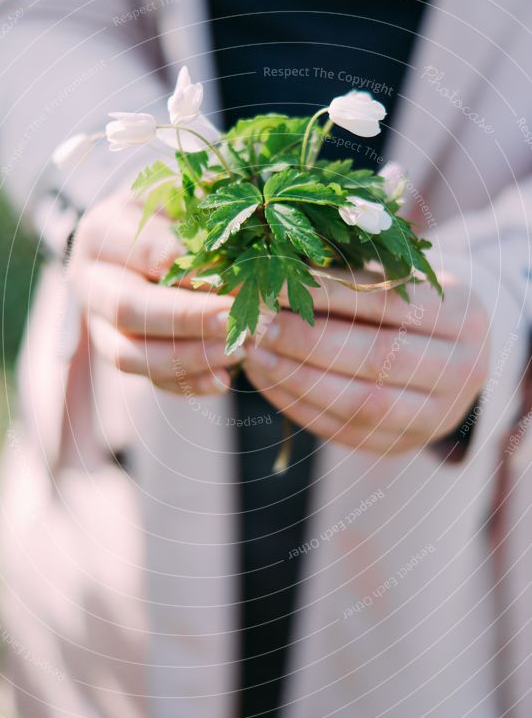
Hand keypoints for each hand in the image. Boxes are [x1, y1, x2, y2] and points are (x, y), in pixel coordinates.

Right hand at [69, 191, 241, 394]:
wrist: (148, 237)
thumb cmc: (176, 211)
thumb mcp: (187, 196)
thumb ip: (208, 211)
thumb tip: (252, 228)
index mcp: (103, 231)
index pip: (150, 254)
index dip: (200, 269)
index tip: (249, 278)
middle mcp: (90, 280)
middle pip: (129, 308)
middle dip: (190, 319)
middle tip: (242, 321)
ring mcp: (99, 323)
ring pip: (129, 355)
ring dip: (188, 357)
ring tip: (240, 351)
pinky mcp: (120, 354)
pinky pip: (148, 380)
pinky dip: (187, 385)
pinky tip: (224, 379)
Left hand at [243, 271, 489, 452]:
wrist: (453, 359)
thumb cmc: (413, 306)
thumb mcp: (399, 282)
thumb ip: (349, 280)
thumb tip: (273, 273)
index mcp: (464, 318)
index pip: (387, 303)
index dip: (326, 295)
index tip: (273, 284)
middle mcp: (462, 372)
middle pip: (376, 357)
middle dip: (307, 341)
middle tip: (257, 324)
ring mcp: (435, 418)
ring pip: (359, 403)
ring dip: (296, 378)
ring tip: (253, 354)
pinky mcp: (401, 445)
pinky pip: (343, 430)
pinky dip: (297, 405)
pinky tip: (266, 381)